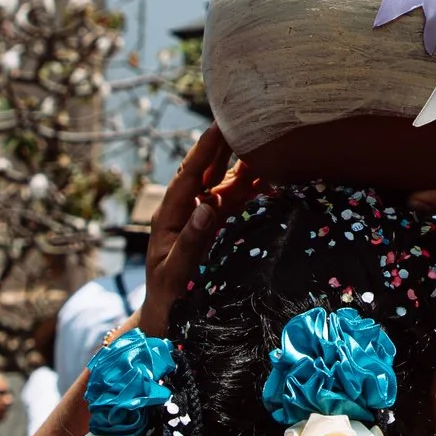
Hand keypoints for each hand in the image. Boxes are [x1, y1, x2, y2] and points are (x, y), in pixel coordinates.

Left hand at [135, 126, 258, 338]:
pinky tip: (269, 179)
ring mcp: (200, 217)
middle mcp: (184, 210)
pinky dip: (250, 189)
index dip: (205, 150)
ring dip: (242, 165)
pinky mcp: (213, 227)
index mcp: (169, 215)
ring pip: (223, 184)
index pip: (189, 175)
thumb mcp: (175, 271)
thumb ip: (191, 240)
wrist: (165, 317)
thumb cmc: (167, 297)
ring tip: (263, 143)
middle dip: (224, 146)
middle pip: (207, 171)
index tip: (219, 125)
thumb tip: (207, 207)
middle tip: (243, 119)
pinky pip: (233, 202)